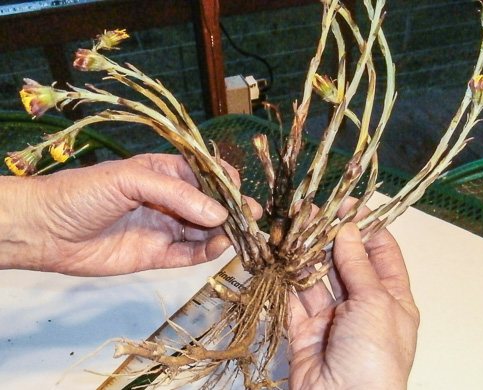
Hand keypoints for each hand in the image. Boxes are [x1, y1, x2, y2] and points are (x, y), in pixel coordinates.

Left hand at [0, 154, 260, 275]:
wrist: (46, 230)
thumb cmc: (85, 193)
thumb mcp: (131, 179)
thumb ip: (177, 194)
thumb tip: (219, 213)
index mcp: (165, 173)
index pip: (205, 175)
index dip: (225, 182)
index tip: (240, 190)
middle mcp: (170, 200)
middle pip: (210, 205)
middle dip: (232, 209)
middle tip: (253, 218)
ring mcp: (166, 228)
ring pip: (204, 231)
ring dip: (224, 233)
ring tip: (242, 234)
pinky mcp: (158, 255)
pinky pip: (189, 255)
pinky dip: (207, 253)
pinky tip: (219, 247)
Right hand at [288, 223, 418, 389]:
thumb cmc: (375, 358)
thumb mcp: (376, 304)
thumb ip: (358, 265)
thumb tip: (348, 229)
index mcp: (391, 299)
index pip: (381, 253)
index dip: (366, 226)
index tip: (346, 203)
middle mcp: (362, 306)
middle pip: (345, 261)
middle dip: (329, 236)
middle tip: (311, 210)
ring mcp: (332, 318)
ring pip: (316, 277)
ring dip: (305, 253)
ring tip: (292, 226)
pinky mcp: (304, 330)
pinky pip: (293, 298)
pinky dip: (285, 278)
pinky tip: (278, 255)